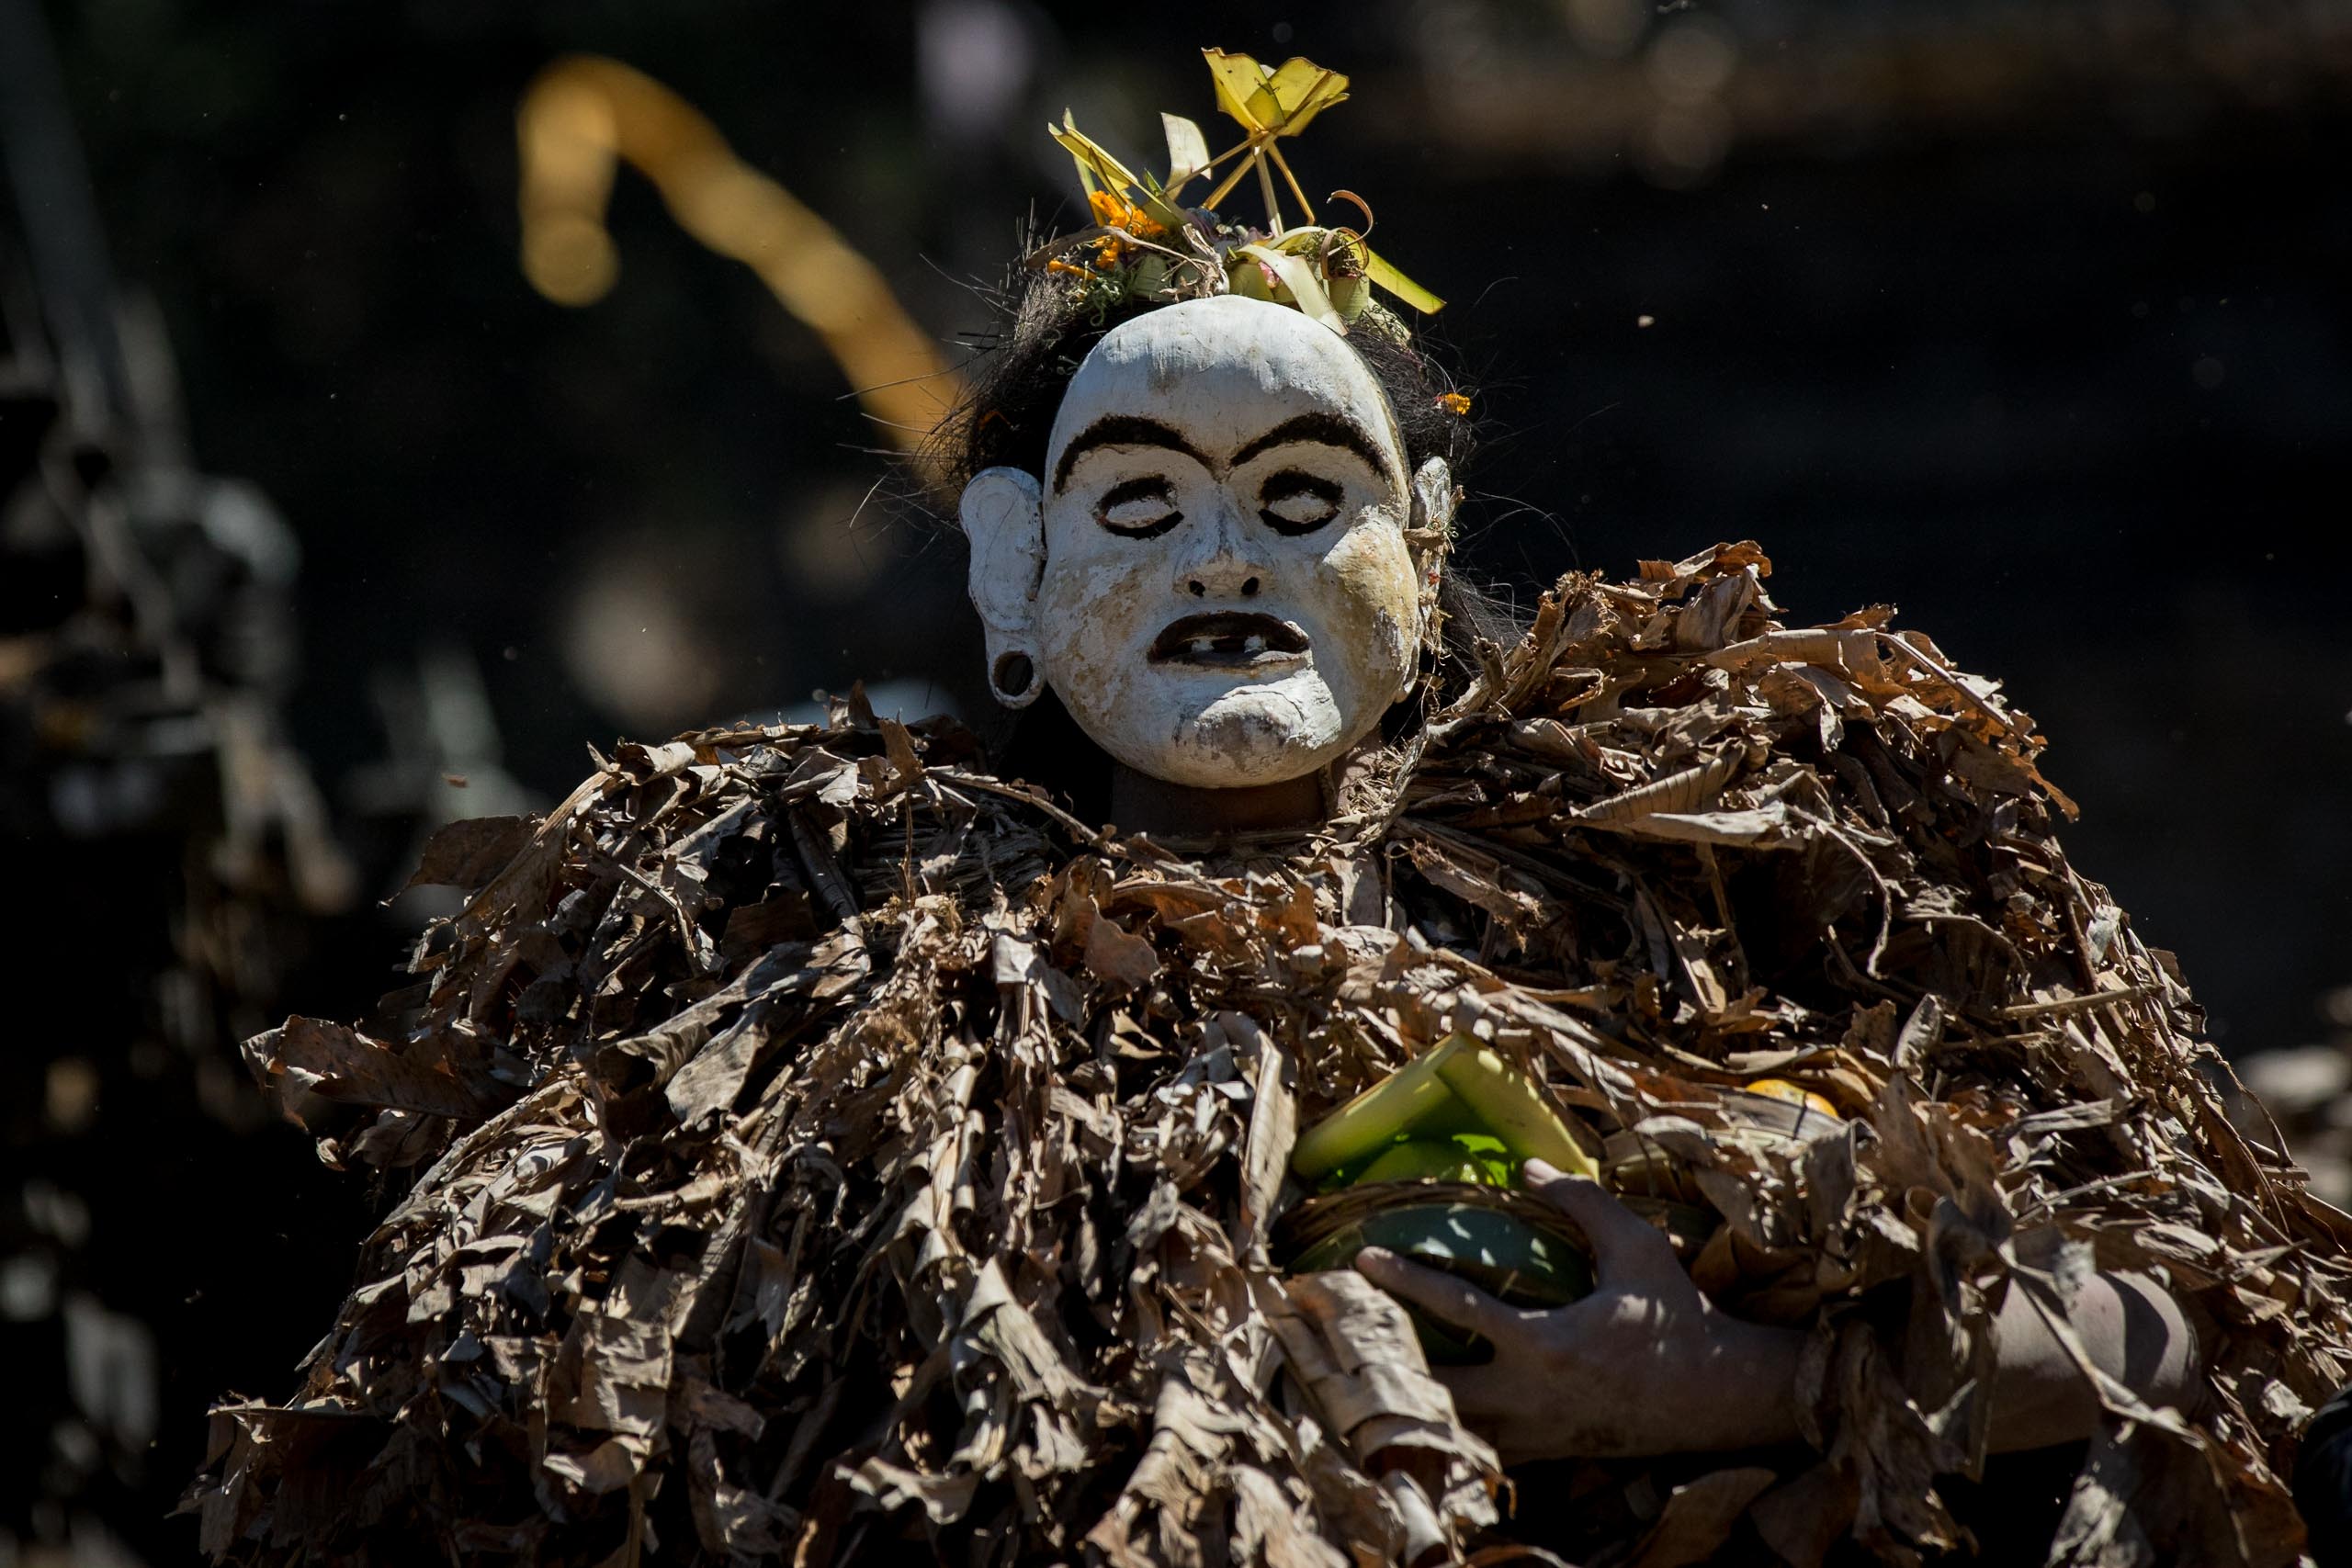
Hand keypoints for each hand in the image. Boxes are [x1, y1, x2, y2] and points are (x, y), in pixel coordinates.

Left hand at [1353, 1159, 1806, 1464]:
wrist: (1716, 1396)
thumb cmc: (1676, 1315)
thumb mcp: (1637, 1247)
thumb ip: (1580, 1202)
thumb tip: (1527, 1166)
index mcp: (1547, 1344)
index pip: (1459, 1307)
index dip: (1404, 1280)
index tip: (1361, 1259)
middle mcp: (1531, 1398)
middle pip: (1434, 1388)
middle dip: (1385, 1365)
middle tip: (1343, 1335)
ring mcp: (1536, 1435)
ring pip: (1452, 1428)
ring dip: (1411, 1401)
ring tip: (1366, 1371)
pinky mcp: (1545, 1454)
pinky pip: (1481, 1449)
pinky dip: (1450, 1430)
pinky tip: (1425, 1407)